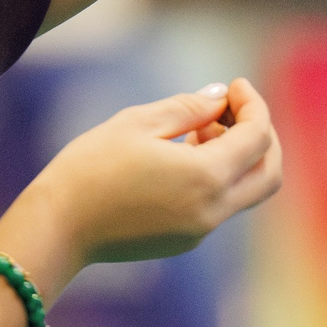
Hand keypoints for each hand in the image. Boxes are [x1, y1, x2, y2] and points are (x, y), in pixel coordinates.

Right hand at [50, 79, 284, 262]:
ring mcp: (200, 231)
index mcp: (206, 178)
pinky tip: (183, 155)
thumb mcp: (138, 123)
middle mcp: (212, 211)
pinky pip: (219, 205)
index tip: (235, 85)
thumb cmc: (90, 169)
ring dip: (237, 156)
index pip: (258, 137)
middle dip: (262, 136)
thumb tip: (220, 98)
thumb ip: (188, 107)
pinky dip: (217, 176)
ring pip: (245, 190)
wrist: (57, 228)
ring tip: (198, 128)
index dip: (253, 104)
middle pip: (269, 173)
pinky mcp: (184, 241)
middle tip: (235, 109)